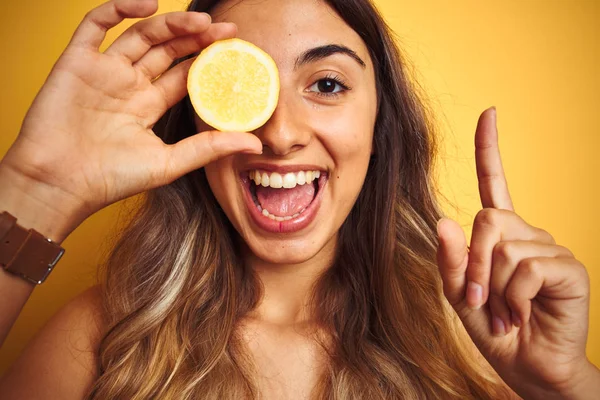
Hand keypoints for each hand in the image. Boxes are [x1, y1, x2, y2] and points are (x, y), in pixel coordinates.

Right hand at [1, 0, 261, 222]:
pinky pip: (95, 25)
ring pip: (140, 35)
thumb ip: (209, 148)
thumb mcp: (169, 163)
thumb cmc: (111, 179)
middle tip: (225, 30)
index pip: (185, 75)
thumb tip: (256, 145)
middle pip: (167, 51)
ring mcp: (104, 71)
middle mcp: (129, 85)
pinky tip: (147, 6)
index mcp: (149, 106)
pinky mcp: (77, 62)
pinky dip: (118, 9)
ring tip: (199, 21)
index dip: (208, 61)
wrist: (59, 183)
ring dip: (170, 24)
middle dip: (196, 38)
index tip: (235, 51)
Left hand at [436, 108, 595, 398]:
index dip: (490, 150)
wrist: (529, 368)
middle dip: (472, 264)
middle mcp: (528, 233)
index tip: (489, 113)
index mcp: (502, 235)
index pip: (495, 184)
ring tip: (505, 311)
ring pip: (504, 248)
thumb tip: (445, 221)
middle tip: (477, 298)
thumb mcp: (460, 296)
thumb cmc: (495, 329)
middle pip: (487, 221)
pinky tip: (522, 313)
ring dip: (493, 287)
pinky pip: (526, 267)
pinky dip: (513, 297)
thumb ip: (451, 262)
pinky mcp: (568, 267)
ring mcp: (550, 248)